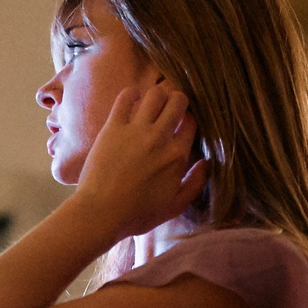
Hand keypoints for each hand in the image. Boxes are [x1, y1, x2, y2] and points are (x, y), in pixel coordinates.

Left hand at [72, 83, 208, 242]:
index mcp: (177, 156)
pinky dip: (131, 94)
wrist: (101, 212)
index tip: (183, 123)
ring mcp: (135, 130)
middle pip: (177, 101)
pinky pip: (125, 97)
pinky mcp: (113, 127)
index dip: (190, 119)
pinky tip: (133, 99)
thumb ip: (195, 183)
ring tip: (154, 103)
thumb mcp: (174, 206)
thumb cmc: (138, 214)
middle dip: (178, 100)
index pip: (192, 122)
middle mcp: (160, 137)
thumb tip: (206, 162)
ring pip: (155, 94)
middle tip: (171, 108)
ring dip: (157, 95)